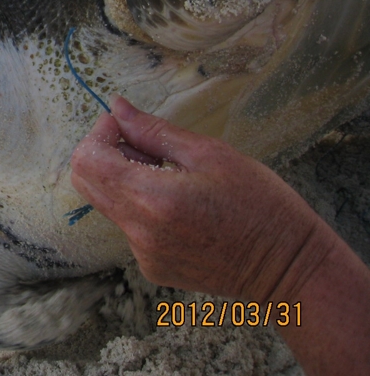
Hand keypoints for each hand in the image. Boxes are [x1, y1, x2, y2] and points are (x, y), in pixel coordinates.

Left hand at [70, 96, 326, 301]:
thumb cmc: (261, 205)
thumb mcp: (210, 154)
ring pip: (107, 202)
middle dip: (105, 153)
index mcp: (151, 199)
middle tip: (147, 147)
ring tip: (172, 176)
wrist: (289, 268)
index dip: (101, 133)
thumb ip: (154, 131)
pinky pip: (128, 226)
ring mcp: (142, 254)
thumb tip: (117, 107)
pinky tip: (181, 206)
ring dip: (125, 179)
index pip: (88, 159)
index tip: (127, 125)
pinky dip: (142, 206)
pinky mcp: (151, 267)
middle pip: (86, 181)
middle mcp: (138, 231)